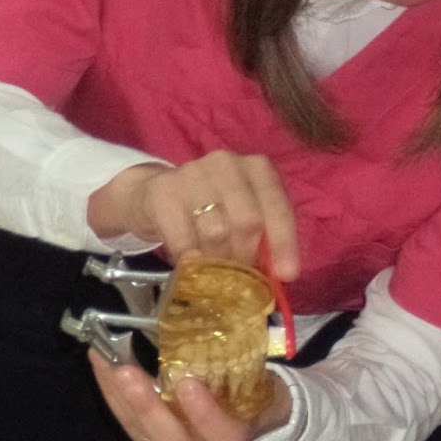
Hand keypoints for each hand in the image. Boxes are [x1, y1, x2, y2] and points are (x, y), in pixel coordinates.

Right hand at [87, 150, 299, 279]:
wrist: (154, 194)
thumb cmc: (211, 208)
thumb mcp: (243, 213)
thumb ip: (264, 235)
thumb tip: (280, 275)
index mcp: (257, 167)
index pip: (278, 205)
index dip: (284, 242)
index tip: (286, 275)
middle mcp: (227, 163)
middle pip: (247, 221)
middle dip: (247, 255)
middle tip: (239, 277)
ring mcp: (193, 173)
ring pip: (216, 232)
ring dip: (218, 261)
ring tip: (214, 270)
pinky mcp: (163, 190)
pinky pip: (182, 239)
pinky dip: (190, 261)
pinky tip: (190, 265)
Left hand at [90, 353, 292, 440]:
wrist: (248, 422)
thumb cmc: (254, 395)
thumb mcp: (260, 383)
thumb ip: (244, 366)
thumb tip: (229, 316)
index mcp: (233, 436)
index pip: (222, 433)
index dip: (205, 413)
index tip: (189, 383)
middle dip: (146, 407)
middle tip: (126, 372)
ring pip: (140, 431)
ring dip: (119, 397)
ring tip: (104, 361)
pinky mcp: (148, 439)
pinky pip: (126, 420)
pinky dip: (111, 392)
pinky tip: (101, 362)